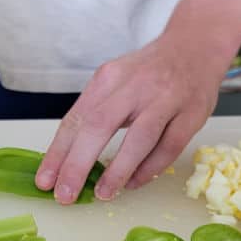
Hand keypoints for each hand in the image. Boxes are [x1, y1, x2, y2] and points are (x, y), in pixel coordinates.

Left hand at [34, 31, 228, 204]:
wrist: (196, 45)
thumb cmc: (148, 73)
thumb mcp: (115, 82)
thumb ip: (95, 114)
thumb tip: (68, 160)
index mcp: (108, 78)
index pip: (76, 119)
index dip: (58, 153)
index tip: (44, 181)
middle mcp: (135, 86)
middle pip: (100, 126)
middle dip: (78, 164)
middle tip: (65, 195)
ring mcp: (166, 99)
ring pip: (139, 138)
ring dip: (118, 170)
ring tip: (102, 195)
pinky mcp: (192, 114)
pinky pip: (169, 147)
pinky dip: (150, 169)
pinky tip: (133, 183)